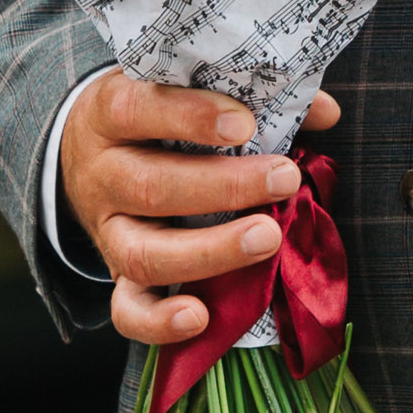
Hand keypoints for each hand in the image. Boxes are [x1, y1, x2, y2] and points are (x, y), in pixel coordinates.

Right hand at [59, 69, 344, 347]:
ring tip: (268, 239)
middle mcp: (101, 175)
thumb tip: (325, 112)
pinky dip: (159, 321)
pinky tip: (200, 317)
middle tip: (285, 179)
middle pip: (150, 186)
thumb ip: (254, 95)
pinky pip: (128, 310)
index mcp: (110, 114)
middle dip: (224, 187)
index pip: (137, 108)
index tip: (245, 123)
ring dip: (210, 251)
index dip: (188, 115)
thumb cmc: (156, 117)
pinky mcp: (117, 274)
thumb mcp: (185, 91)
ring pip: (143, 253)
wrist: (87, 154)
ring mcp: (106, 231)